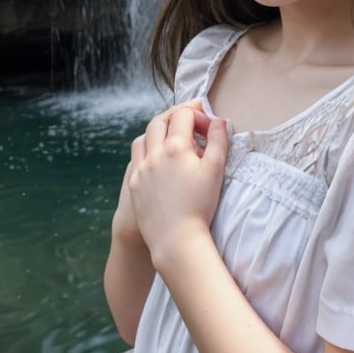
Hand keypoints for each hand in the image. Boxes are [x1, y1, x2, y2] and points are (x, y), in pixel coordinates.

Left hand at [128, 102, 228, 269]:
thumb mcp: (215, 170)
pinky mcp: (134, 183)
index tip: (208, 125)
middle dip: (175, 115)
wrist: (176, 239)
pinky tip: (157, 157)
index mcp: (175, 147)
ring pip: (144, 136)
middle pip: (160, 120)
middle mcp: (154, 153)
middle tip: (190, 119)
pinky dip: (147, 149)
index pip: (183, 115)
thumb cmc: (200, 205)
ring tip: (171, 135)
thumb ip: (218, 140)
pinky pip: (136, 157)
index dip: (197, 114)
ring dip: (157, 130)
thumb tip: (219, 120)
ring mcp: (140, 168)